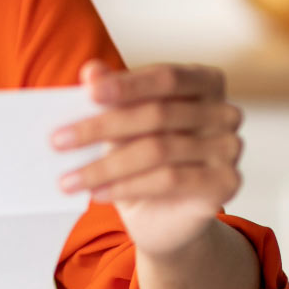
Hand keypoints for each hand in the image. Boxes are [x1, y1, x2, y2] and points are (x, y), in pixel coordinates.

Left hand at [51, 60, 244, 258]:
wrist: (164, 216)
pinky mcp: (226, 183)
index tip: (86, 93)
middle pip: (158, 114)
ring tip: (68, 179)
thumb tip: (91, 72)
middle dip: (102, 127)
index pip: (164, 77)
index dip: (126, 84)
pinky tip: (96, 194)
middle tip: (58, 141)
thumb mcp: (120, 125)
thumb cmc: (141, 158)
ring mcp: (230, 148)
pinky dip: (126, 187)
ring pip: (158, 151)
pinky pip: (169, 181)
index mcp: (204, 82)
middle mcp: (225, 112)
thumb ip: (110, 94)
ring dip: (105, 166)